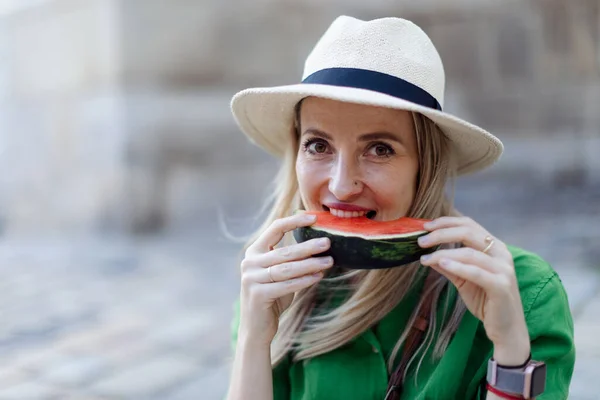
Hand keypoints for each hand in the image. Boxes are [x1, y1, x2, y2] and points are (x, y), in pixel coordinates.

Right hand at [238, 213, 333, 346]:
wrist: (256, 328)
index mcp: (255, 252)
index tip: (314, 218)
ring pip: (287, 269)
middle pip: (284, 251)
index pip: (275, 228)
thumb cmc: (272, 297)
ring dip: (310, 264)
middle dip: (308, 246)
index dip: (295, 222)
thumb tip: (321, 245)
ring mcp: (251, 278)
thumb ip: (292, 260)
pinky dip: (304, 280)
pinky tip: (319, 276)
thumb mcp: (281, 274)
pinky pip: (286, 285)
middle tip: (328, 242)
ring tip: (329, 261)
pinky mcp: (257, 294)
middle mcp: (250, 263)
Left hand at [418, 216, 530, 364]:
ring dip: (443, 252)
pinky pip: (476, 272)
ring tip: (425, 256)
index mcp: (494, 247)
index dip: (446, 222)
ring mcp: (504, 269)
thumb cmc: (486, 302)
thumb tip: (426, 254)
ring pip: (470, 252)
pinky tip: (441, 264)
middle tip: (421, 240)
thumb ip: (448, 265)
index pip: (469, 224)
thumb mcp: (463, 280)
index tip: (425, 226)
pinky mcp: (501, 286)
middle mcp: (501, 253)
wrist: (506, 329)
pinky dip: (457, 266)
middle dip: (441, 233)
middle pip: (468, 232)